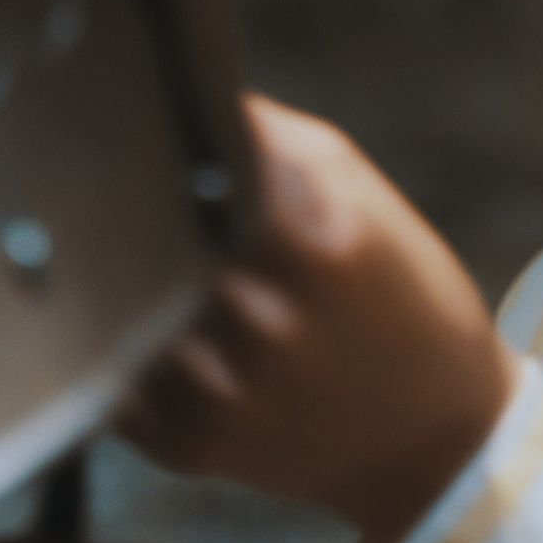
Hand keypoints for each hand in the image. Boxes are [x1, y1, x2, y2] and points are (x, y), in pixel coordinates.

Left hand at [114, 90, 520, 542]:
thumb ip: (268, 139)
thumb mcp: (357, 192)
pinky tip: (138, 327)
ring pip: (122, 317)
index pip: (203, 175)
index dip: (163, 150)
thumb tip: (178, 90)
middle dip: (129, 215)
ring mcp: (231, 398)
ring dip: (116, 288)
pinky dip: (115, 353)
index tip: (137, 129)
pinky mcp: (194, 451)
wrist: (435, 435)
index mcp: (322, 249)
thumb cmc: (397, 290)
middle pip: (151, 246)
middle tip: (107, 187)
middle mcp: (271, 328)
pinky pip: (114, 386)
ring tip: (118, 258)